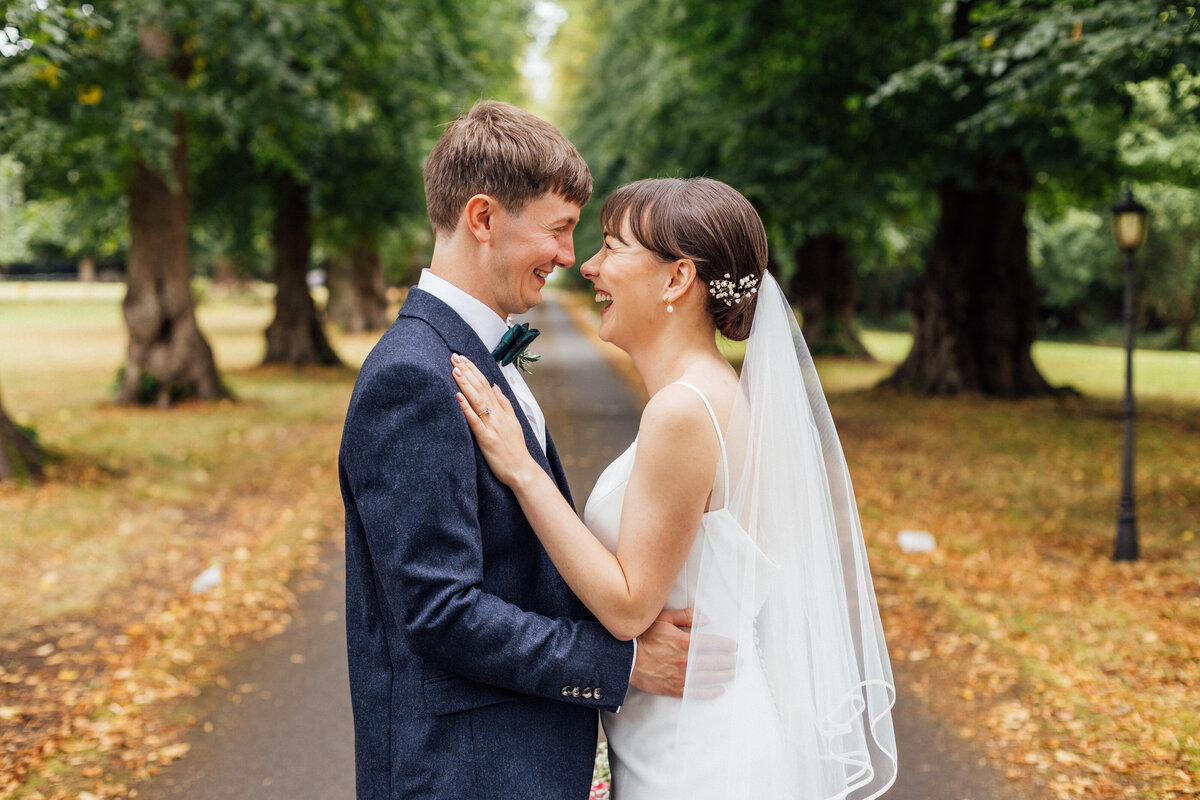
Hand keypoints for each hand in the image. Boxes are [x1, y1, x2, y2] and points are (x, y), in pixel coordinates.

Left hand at [452, 354, 535, 485]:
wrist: (521, 469)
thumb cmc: (515, 448)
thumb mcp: (513, 421)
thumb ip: (504, 403)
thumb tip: (496, 386)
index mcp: (502, 410)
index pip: (487, 384)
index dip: (474, 370)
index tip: (463, 358)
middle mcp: (497, 415)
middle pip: (481, 388)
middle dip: (467, 371)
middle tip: (454, 357)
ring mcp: (492, 426)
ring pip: (477, 400)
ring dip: (465, 384)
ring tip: (455, 369)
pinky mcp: (486, 439)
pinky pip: (475, 421)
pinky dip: (466, 408)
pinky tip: (458, 397)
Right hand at [630, 608, 736, 698]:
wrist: (624, 659)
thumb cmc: (642, 637)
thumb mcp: (662, 619)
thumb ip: (685, 616)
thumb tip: (705, 620)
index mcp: (683, 641)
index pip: (713, 643)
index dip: (727, 645)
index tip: (734, 646)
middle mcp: (685, 660)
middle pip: (715, 662)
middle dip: (730, 661)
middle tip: (739, 661)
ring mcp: (680, 676)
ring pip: (709, 677)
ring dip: (725, 675)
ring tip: (734, 673)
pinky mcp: (674, 688)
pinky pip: (696, 692)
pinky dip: (710, 692)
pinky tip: (719, 690)